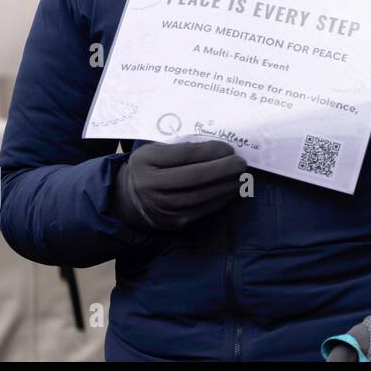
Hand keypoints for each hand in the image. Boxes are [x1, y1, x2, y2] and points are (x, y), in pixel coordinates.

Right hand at [114, 140, 247, 230]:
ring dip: (226, 185)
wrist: (129, 200)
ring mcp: (162, 207)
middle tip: (241, 162)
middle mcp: (150, 186)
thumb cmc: (150, 168)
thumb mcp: (156, 151)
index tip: (228, 148)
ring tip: (241, 176)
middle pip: (194, 176)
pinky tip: (231, 189)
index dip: (210, 151)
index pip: (184, 155)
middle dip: (223, 169)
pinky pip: (203, 209)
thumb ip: (181, 148)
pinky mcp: (174, 221)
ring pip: (201, 195)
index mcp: (146, 161)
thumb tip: (219, 148)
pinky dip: (221, 198)